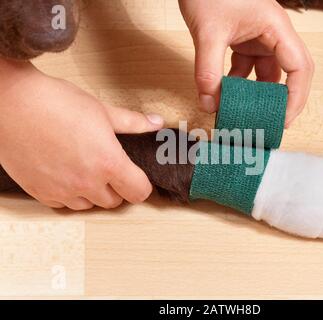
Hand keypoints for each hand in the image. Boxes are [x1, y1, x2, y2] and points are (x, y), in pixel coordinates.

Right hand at [0, 59, 163, 209]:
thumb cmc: (56, 103)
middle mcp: (87, 182)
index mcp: (108, 163)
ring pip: (89, 205)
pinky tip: (65, 174)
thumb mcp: (101, 110)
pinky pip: (63, 205)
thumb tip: (156, 123)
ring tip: (86, 170)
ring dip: (93, 193)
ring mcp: (62, 190)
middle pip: (114, 202)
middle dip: (117, 188)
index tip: (138, 178)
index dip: (142, 185)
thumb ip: (132, 122)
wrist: (12, 103)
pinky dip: (68, 195)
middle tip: (110, 169)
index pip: (138, 192)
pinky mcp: (40, 192)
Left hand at [179, 0, 313, 127]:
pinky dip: (238, 83)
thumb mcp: (208, 32)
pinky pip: (247, 69)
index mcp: (276, 28)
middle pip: (290, 73)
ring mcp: (259, 38)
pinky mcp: (244, 41)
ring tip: (245, 114)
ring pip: (266, 74)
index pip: (300, 68)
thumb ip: (207, 71)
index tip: (284, 120)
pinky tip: (225, 95)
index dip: (296, 97)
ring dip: (256, 94)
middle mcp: (273, 35)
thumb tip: (209, 104)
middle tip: (271, 123)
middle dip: (282, 100)